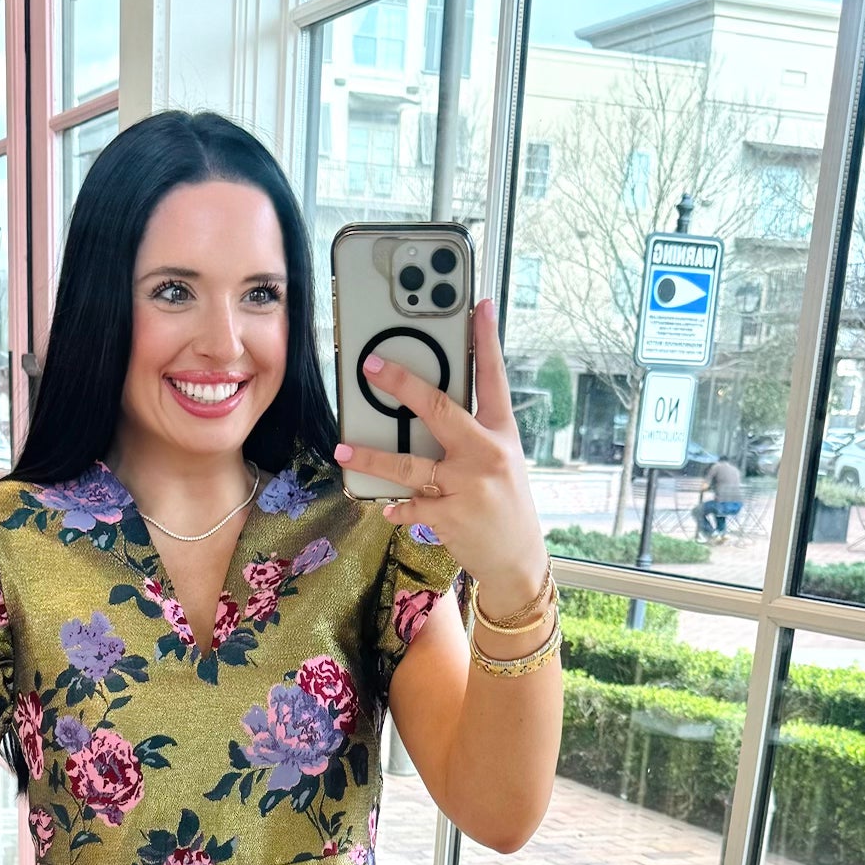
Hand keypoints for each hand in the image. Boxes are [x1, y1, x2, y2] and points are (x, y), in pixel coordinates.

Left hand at [334, 296, 544, 611]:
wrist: (519, 560)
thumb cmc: (505, 504)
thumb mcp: (502, 461)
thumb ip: (472, 434)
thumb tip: (428, 412)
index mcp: (501, 433)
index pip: (494, 378)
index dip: (486, 340)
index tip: (480, 304)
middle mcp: (486, 453)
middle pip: (439, 409)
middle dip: (402, 384)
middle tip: (372, 368)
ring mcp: (467, 485)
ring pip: (409, 463)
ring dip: (372, 456)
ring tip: (345, 448)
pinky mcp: (450, 516)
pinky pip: (410, 504)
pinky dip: (396, 505)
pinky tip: (386, 505)